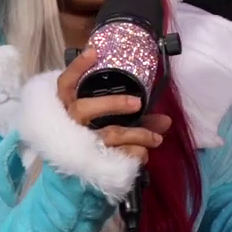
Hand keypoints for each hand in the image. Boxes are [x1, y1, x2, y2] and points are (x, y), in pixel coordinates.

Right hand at [53, 50, 172, 165]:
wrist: (76, 180)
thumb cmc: (95, 141)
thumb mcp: (111, 124)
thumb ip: (136, 118)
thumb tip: (166, 120)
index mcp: (68, 107)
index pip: (66, 83)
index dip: (78, 67)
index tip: (94, 52)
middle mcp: (68, 123)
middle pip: (84, 108)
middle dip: (114, 104)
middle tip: (137, 103)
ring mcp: (77, 143)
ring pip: (107, 134)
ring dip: (138, 134)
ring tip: (156, 138)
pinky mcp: (88, 163)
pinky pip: (116, 155)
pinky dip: (134, 153)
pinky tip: (144, 153)